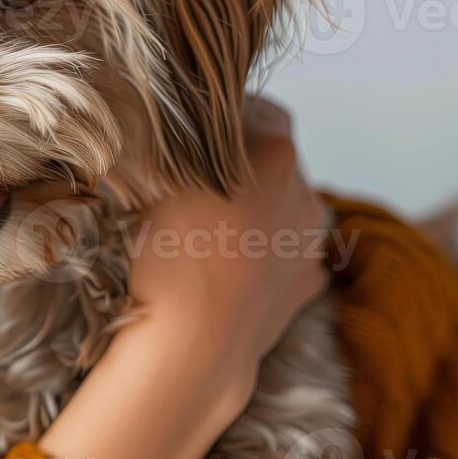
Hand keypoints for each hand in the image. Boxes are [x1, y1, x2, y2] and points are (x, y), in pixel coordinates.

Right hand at [36, 96, 330, 458]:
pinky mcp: (306, 287)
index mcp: (276, 154)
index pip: (262, 113)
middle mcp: (305, 193)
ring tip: (206, 232)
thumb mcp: (151, 177)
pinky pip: (285, 254)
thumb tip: (147, 123)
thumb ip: (166, 144)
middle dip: (240, 168)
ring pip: (281, 209)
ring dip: (253, 211)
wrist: (191, 345)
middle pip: (273, 163)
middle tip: (192, 186)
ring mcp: (310, 244)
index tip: (195, 136)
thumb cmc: (166, 252)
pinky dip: (262, 254)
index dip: (228, 120)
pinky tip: (226, 267)